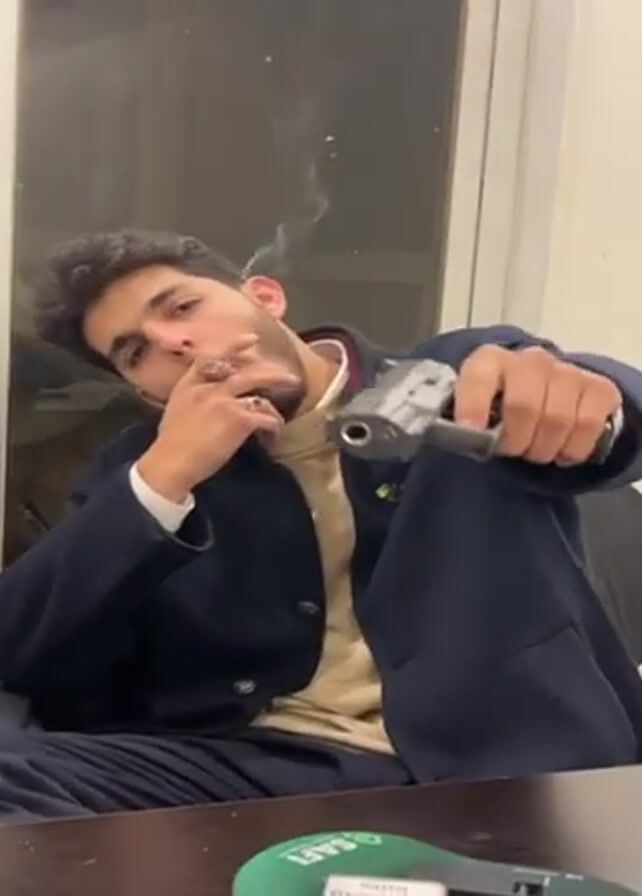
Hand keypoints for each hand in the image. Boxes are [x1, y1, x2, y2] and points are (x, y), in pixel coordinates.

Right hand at [137, 337, 295, 499]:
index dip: (234, 346)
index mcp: (189, 384)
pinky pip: (265, 418)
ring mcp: (224, 401)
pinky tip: (274, 434)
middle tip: (290, 377)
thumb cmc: (171, 444)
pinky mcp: (238, 419)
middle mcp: (208, 387)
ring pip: (260, 396)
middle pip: (247, 373)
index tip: (252, 339)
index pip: (213, 357)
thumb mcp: (176, 410)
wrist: (171, 462)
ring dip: (275, 407)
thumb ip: (194, 398)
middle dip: (272, 374)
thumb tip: (208, 399)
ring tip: (283, 416)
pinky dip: (273, 426)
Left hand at [454, 344, 621, 464]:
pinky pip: (588, 426)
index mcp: (489, 361)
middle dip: (515, 440)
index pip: (480, 376)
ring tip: (534, 449)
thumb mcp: (474, 410)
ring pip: (558, 420)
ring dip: (542, 448)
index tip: (471, 431)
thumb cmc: (500, 407)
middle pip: (524, 406)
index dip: (473, 404)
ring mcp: (567, 371)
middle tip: (510, 450)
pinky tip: (560, 448)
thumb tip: (450, 436)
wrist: (544, 393)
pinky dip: (572, 449)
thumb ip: (459, 421)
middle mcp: (530, 360)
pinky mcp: (598, 388)